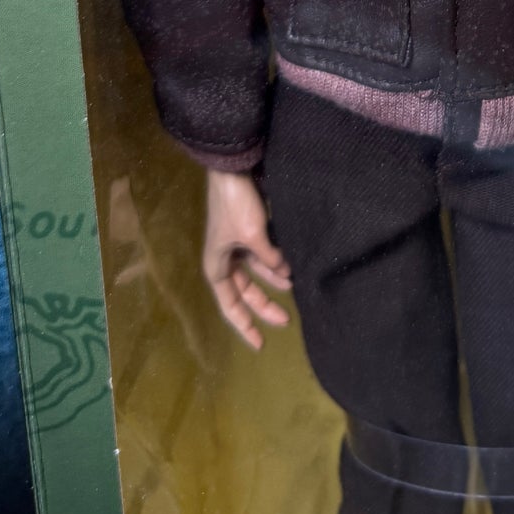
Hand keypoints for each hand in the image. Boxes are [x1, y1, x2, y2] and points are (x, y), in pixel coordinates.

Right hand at [202, 169, 291, 349]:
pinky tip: (293, 266)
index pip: (231, 305)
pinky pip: (265, 254)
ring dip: (275, 280)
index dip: (244, 325)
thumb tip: (285, 272)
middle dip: (265, 306)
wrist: (233, 168)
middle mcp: (227, 259)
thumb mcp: (253, 236)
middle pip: (247, 292)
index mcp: (217, 266)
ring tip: (296, 287)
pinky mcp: (251, 230)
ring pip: (259, 272)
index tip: (260, 344)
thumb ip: (269, 258)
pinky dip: (278, 262)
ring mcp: (239, 245)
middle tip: (287, 320)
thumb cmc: (235, 206)